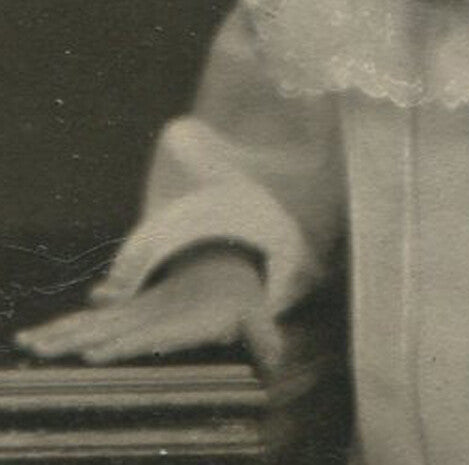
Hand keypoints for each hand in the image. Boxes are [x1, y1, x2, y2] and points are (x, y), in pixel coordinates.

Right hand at [15, 247, 282, 372]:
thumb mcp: (256, 318)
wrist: (222, 263)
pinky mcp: (123, 314)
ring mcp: (135, 312)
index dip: (125, 343)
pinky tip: (33, 339)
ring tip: (29, 345)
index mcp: (183, 319)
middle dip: (78, 338)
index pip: (150, 334)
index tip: (96, 352)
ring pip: (93, 323)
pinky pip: (88, 321)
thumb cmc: (239, 302)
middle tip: (46, 350)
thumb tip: (277, 367)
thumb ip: (267, 342)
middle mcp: (153, 314)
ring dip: (61, 334)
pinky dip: (61, 329)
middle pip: (112, 328)